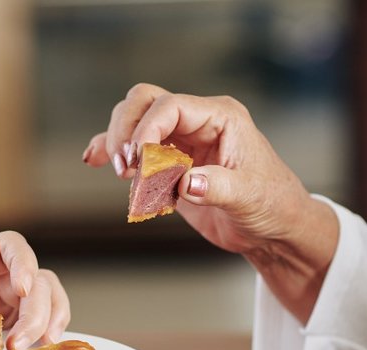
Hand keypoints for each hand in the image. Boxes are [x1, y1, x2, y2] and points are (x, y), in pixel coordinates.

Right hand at [82, 84, 338, 322]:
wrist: (274, 229)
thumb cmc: (272, 206)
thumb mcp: (248, 197)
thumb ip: (216, 187)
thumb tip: (185, 183)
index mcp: (221, 117)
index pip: (169, 106)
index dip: (146, 130)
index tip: (137, 162)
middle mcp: (198, 122)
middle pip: (144, 102)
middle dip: (126, 131)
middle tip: (124, 167)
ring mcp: (182, 141)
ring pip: (134, 121)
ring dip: (118, 143)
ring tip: (123, 174)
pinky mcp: (170, 163)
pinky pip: (134, 148)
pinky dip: (111, 151)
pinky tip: (92, 159)